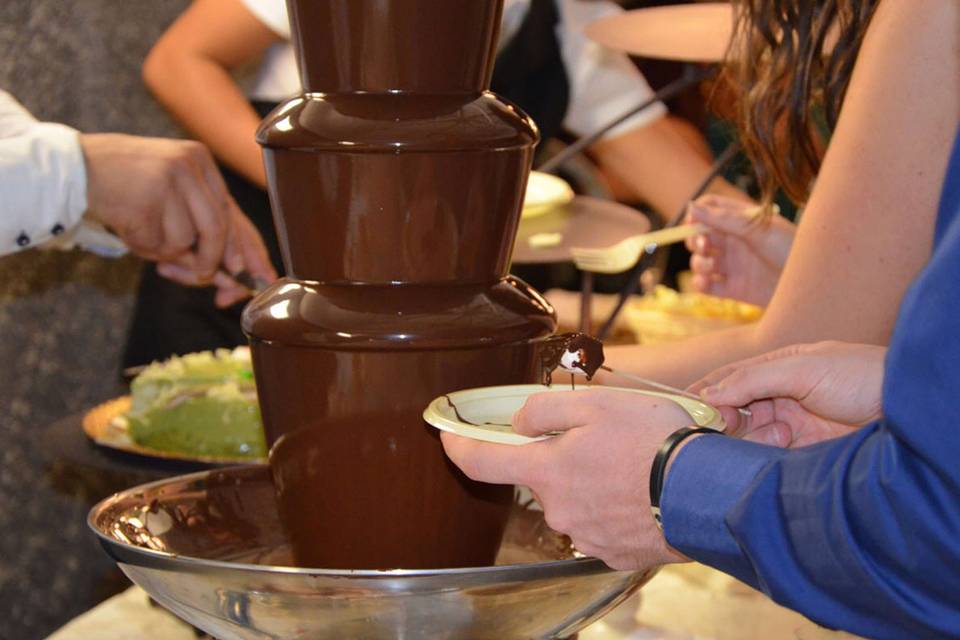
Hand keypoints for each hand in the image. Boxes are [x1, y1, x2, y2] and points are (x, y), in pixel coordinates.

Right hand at [80, 133, 275, 306]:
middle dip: (210, 262)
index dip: (249, 249)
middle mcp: (190, 165)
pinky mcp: (146, 197)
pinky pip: (158, 243)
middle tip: (198, 276)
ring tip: (143, 231)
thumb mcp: (171, 197)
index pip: (234, 213)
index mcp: (202, 162)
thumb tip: (234, 272)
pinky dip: (145, 248)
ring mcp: (168, 179)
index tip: (259, 275)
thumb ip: (202, 228)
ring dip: (166, 252)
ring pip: (187, 240)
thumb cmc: (126, 186)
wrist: (72, 166)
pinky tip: (129, 226)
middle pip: (217, 230)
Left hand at [441, 389, 690, 570]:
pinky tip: (638, 493)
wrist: (705, 494)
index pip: (482, 463)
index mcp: (548, 471)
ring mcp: (585, 536)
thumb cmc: (653, 442)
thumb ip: (545, 412)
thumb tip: (519, 423)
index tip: (446, 436)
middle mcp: (559, 510)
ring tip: (630, 466)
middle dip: (559, 459)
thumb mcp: (596, 404)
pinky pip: (600, 524)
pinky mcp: (613, 554)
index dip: (458, 447)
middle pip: (541, 480)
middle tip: (600, 440)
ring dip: (589, 483)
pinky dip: (611, 507)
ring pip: (573, 501)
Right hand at [684, 195, 795, 306]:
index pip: (710, 209)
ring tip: (711, 267)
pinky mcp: (733, 289)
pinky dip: (700, 283)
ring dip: (698, 263)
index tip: (693, 223)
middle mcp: (735, 242)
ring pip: (700, 261)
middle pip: (700, 236)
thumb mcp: (758, 229)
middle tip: (703, 246)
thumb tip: (691, 207)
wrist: (810, 285)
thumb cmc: (792, 249)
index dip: (697, 214)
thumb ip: (723, 218)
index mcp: (741, 221)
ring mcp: (733, 266)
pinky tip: (706, 282)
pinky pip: (707, 286)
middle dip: (694, 241)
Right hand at [689, 341, 885, 447]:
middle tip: (723, 426)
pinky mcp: (801, 453)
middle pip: (732, 411)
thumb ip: (751, 379)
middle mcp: (778, 397)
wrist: (905, 409)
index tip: (683, 409)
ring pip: (747, 437)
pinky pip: (767, 457)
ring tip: (780, 435)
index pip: (728, 380)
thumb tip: (708, 395)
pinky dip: (763, 456)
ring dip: (751, 437)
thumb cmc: (860, 375)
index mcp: (775, 369)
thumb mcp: (801, 368)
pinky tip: (782, 446)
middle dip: (724, 419)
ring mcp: (790, 426)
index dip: (704, 393)